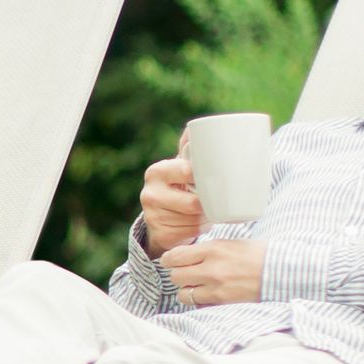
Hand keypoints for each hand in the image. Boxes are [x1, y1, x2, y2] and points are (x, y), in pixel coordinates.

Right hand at [140, 139, 205, 255]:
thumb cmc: (178, 186)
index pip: (185, 172)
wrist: (159, 219)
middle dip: (207, 204)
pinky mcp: (160, 235)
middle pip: (192, 203)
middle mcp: (149, 194)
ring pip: (194, 220)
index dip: (201, 177)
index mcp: (156, 172)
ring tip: (205, 211)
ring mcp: (152, 217)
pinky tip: (197, 224)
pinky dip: (199, 230)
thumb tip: (195, 128)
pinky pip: (190, 233)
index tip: (210, 178)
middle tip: (214, 200)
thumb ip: (189, 147)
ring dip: (206, 217)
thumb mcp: (181, 166)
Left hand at [161, 238, 264, 306]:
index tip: (169, 261)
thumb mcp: (231, 243)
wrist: (281, 271)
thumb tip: (187, 254)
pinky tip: (206, 295)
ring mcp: (216, 287)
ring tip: (196, 286)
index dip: (169, 259)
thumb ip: (208, 249)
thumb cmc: (258, 254)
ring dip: (186, 290)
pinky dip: (198, 301)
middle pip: (175, 276)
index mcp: (213, 249)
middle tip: (184, 273)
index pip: (176, 256)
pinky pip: (198, 304)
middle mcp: (211, 268)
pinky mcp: (223, 302)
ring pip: (183, 294)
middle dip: (177, 275)